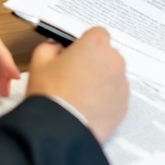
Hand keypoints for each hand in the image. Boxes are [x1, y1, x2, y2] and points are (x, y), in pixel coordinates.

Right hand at [26, 27, 128, 144]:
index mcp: (95, 45)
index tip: (75, 54)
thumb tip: (58, 48)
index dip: (86, 43)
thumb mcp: (39, 61)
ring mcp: (122, 84)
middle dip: (95, 61)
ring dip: (101, 80)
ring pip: (112, 76)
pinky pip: (115, 96)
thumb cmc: (50, 92)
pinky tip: (88, 108)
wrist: (60, 130)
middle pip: (107, 54)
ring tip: (81, 96)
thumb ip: (51, 47)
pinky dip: (106, 99)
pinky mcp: (124, 106)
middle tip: (75, 76)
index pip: (97, 34)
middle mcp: (114, 61)